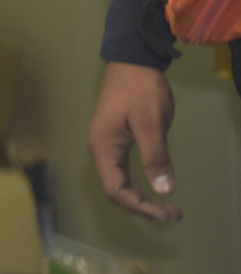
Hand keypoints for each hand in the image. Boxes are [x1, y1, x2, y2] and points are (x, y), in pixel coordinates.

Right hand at [88, 61, 180, 220]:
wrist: (131, 60)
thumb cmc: (140, 91)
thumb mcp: (150, 123)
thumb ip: (155, 157)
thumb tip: (164, 191)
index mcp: (104, 148)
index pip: (116, 190)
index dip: (141, 207)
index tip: (168, 213)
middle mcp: (100, 149)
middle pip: (116, 189)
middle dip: (143, 206)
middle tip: (173, 213)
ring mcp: (106, 142)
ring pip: (118, 179)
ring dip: (141, 195)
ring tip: (166, 205)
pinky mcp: (114, 136)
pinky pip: (122, 168)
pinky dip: (138, 182)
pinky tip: (154, 182)